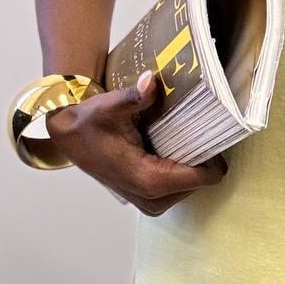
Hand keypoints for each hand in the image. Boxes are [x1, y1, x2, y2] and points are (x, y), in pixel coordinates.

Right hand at [45, 70, 227, 213]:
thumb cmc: (90, 123)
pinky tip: (173, 144)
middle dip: (202, 156)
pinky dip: (181, 166)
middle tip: (196, 128)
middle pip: (202, 180)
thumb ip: (133, 97)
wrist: (70, 136)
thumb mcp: (109, 106)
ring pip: (193, 184)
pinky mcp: (148, 198)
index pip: (205, 177)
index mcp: (148, 179)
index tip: (212, 130)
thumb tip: (150, 81)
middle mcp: (152, 198)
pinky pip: (180, 185)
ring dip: (191, 161)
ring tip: (183, 135)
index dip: (214, 154)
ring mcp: (150, 202)